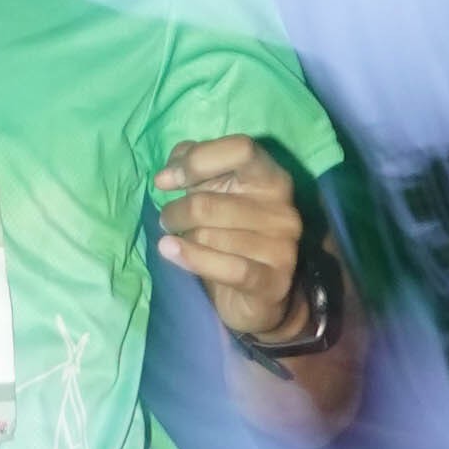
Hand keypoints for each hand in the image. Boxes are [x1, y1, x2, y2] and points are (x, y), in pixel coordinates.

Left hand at [153, 137, 315, 346]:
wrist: (258, 298)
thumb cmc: (231, 235)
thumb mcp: (213, 193)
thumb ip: (194, 166)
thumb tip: (169, 170)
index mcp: (272, 178)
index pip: (240, 150)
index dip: (196, 161)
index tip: (165, 181)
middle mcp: (282, 209)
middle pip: (208, 203)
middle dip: (176, 212)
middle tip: (169, 221)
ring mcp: (281, 247)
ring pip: (208, 236)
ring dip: (185, 239)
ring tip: (184, 242)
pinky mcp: (272, 282)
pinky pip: (225, 267)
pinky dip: (191, 258)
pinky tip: (169, 250)